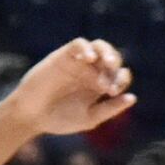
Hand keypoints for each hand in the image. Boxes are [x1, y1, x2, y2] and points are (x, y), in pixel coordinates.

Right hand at [2, 39, 134, 137]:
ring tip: (107, 63)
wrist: (32, 117)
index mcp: (100, 85)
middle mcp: (91, 71)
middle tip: (113, 75)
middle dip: (115, 64)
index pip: (120, 74)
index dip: (122, 79)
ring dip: (106, 52)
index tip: (113, 92)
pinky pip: (78, 44)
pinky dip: (86, 48)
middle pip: (112, 57)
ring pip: (98, 46)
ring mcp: (77, 63)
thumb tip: (133, 98)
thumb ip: (110, 109)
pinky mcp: (62, 57)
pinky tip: (89, 58)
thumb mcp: (89, 118)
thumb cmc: (60, 119)